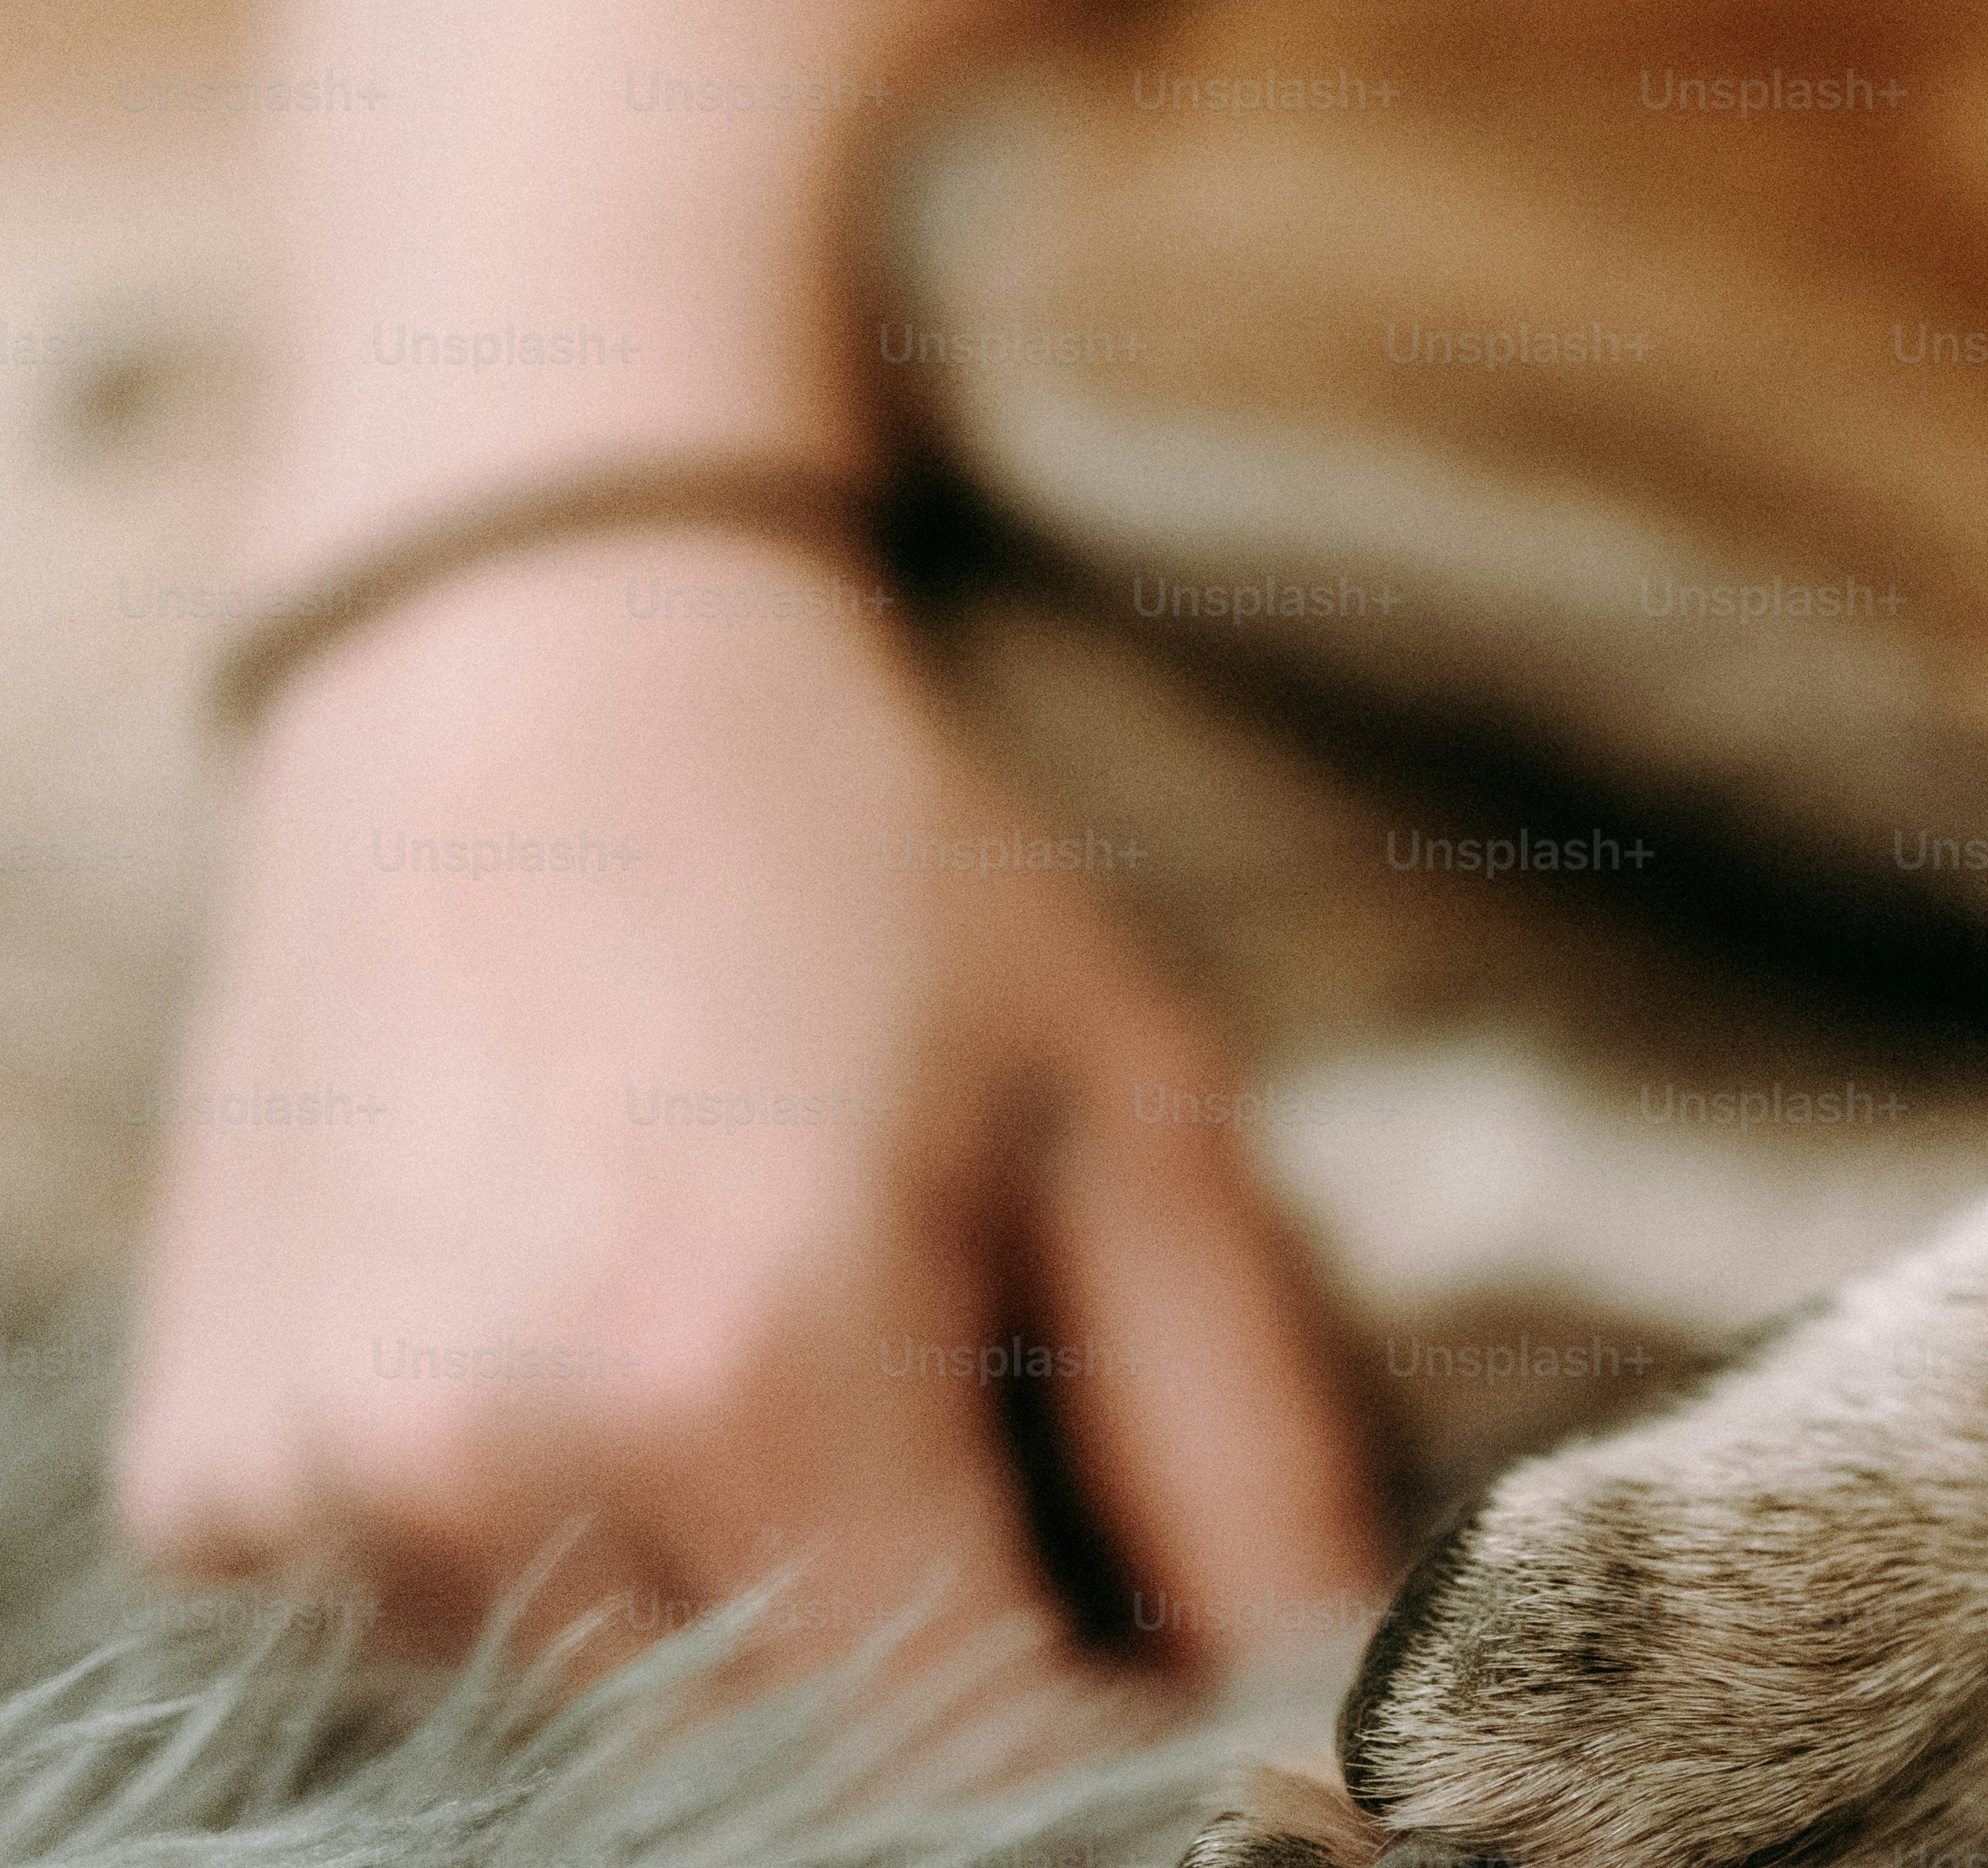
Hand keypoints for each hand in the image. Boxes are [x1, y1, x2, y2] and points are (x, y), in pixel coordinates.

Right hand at [115, 532, 1383, 1684]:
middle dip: (946, 1705)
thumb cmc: (880, 880)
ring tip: (809, 1397)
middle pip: (788, 1783)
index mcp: (749, 1359)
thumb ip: (1247, 1457)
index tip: (1191, 1693)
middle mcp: (491, 1450)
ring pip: (610, 1738)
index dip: (1120, 1761)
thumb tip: (1336, 1715)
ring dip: (753, 1644)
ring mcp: (313, 1485)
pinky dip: (567, 1583)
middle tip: (1015, 1523)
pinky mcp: (207, 1490)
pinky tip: (615, 1378)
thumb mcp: (1142, 1125)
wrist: (536, 675)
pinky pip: (431, 1659)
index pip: (975, 1769)